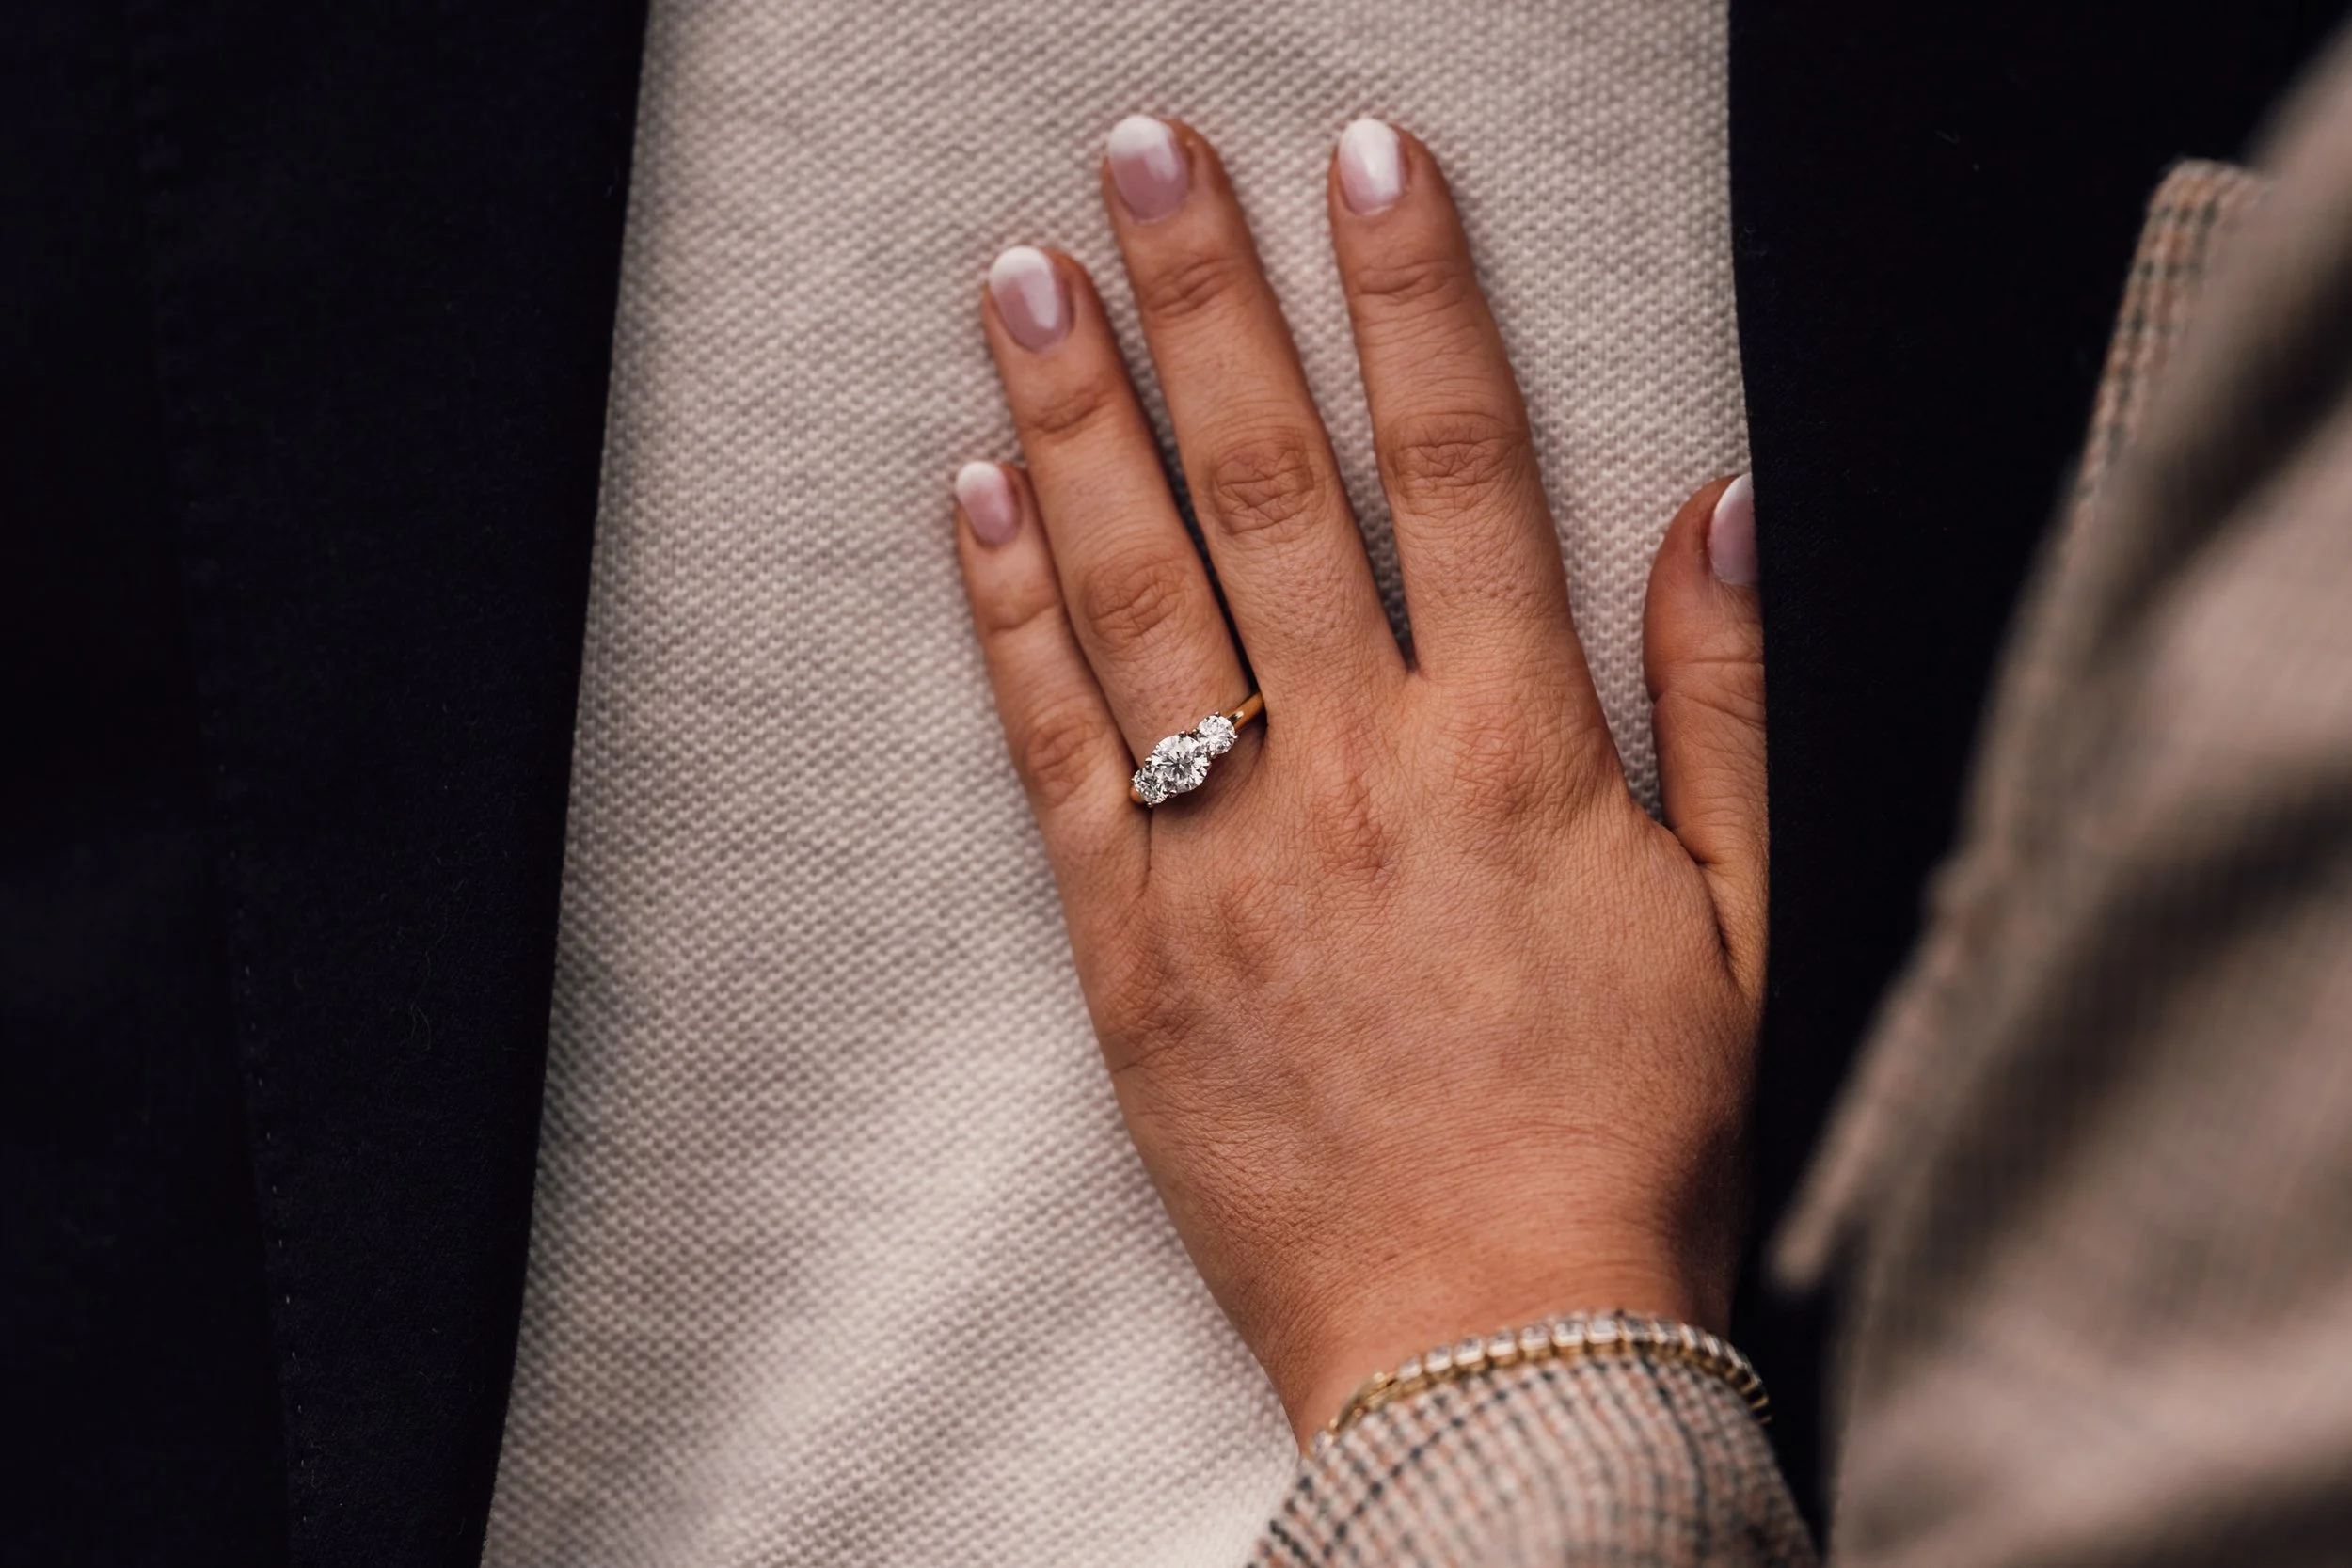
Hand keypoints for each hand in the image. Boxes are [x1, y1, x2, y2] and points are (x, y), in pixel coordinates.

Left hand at [951, 116, 1766, 1445]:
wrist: (1493, 1342)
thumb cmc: (1630, 1132)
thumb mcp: (1740, 915)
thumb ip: (1724, 698)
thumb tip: (1717, 508)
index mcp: (1518, 748)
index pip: (1462, 463)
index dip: (1410, 294)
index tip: (1362, 159)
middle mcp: (1363, 767)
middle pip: (1270, 485)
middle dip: (1204, 300)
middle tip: (1141, 155)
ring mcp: (1230, 852)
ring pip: (1138, 591)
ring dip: (1076, 418)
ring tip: (1025, 275)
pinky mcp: (1129, 945)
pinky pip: (1057, 752)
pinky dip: (1009, 616)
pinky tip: (971, 494)